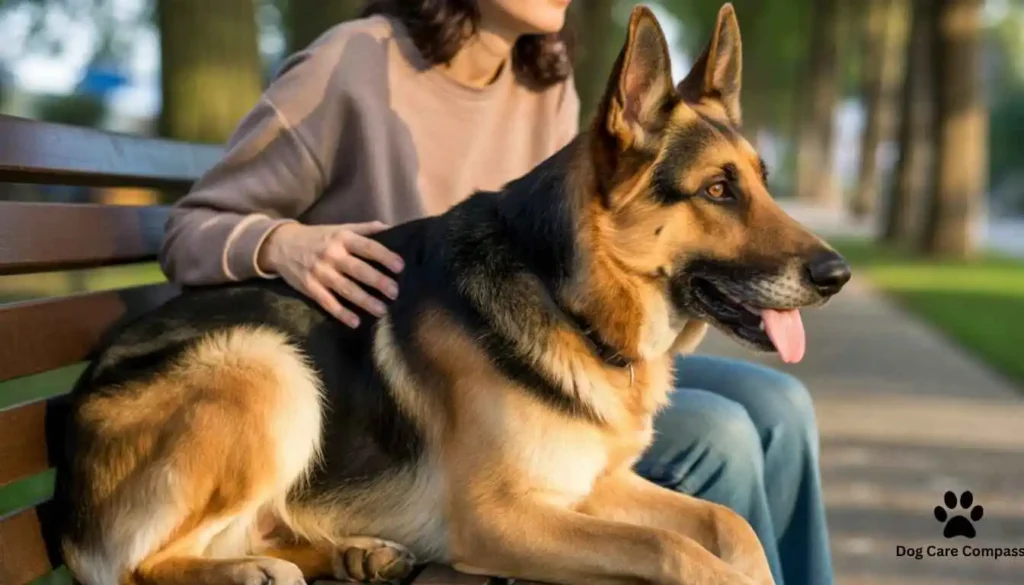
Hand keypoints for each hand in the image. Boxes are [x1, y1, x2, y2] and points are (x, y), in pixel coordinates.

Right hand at [257, 222, 404, 327]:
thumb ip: (365, 229)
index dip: (385, 256)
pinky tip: (355, 322)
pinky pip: (327, 302)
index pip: (368, 247)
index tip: (400, 266)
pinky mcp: (309, 287)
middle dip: (378, 281)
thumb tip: (392, 228)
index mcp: (342, 238)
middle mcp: (332, 255)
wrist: (282, 244)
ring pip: (345, 288)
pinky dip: (341, 313)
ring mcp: (320, 272)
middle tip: (395, 292)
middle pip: (358, 269)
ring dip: (364, 301)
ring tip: (382, 311)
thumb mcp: (340, 228)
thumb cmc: (318, 237)